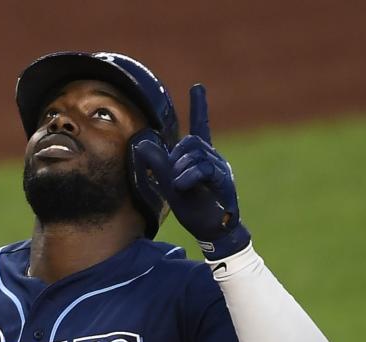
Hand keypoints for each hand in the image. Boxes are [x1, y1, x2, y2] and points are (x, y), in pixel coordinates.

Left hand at [132, 84, 250, 259]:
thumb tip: (141, 142)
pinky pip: (203, 170)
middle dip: (176, 158)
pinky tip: (182, 185)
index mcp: (201, 156)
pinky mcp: (224, 181)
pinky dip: (189, 177)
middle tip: (175, 180)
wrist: (211, 230)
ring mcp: (221, 168)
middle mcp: (214, 157)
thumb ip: (158, 164)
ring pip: (195, 155)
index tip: (198, 87)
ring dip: (181, 171)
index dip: (199, 106)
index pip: (201, 125)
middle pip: (190, 141)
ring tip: (180, 187)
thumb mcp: (168, 184)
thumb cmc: (193, 207)